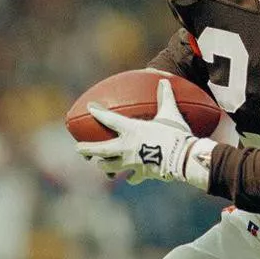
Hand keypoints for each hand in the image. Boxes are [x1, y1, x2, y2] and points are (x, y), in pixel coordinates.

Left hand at [76, 79, 196, 184]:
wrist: (182, 158)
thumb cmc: (175, 134)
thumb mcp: (170, 113)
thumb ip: (165, 97)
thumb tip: (164, 80)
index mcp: (132, 130)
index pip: (110, 119)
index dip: (98, 112)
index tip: (90, 107)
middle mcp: (126, 147)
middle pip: (101, 150)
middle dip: (87, 149)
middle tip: (77, 148)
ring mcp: (132, 163)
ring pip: (111, 166)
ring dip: (104, 165)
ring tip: (99, 164)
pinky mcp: (141, 173)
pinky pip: (132, 177)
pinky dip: (131, 177)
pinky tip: (130, 178)